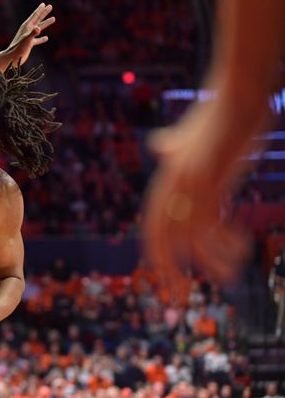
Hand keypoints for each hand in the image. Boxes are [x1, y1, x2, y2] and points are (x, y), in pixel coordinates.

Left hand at [2, 3, 54, 66]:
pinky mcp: (29, 44)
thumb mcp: (27, 40)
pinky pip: (37, 40)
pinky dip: (41, 38)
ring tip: (53, 18)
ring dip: (46, 23)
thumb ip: (33, 33)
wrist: (12, 57)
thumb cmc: (18, 48)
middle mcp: (27, 30)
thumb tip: (39, 28)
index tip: (44, 4)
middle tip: (50, 6)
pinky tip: (46, 38)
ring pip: (39, 28)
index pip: (35, 16)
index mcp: (26, 27)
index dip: (40, 9)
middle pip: (38, 19)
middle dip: (44, 13)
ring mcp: (28, 37)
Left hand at [142, 99, 255, 290]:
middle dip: (170, 274)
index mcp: (166, 181)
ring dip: (211, 264)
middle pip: (162, 241)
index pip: (152, 228)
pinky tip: (244, 247)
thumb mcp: (188, 134)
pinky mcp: (209, 182)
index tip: (166, 280)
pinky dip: (227, 243)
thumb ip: (172, 145)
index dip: (158, 256)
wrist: (236, 97)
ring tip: (230, 278)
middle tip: (179, 300)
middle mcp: (171, 187)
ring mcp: (188, 185)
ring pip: (189, 240)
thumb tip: (160, 145)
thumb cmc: (217, 116)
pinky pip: (212, 226)